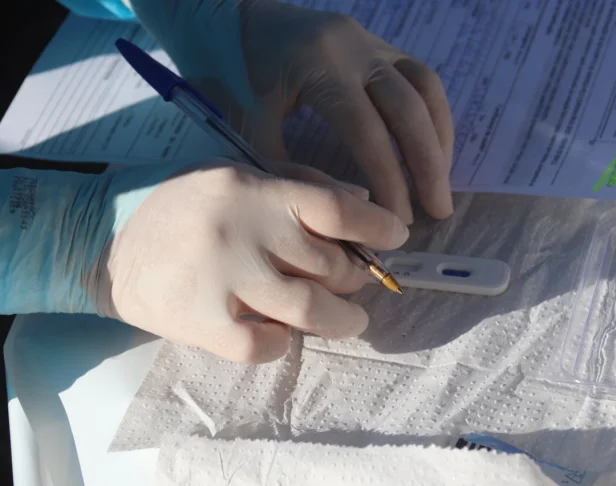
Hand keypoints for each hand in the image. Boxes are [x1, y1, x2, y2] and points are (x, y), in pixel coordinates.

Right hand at [96, 160, 407, 363]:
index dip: (377, 227)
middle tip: (358, 281)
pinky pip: (264, 345)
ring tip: (353, 320)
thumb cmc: (184, 205)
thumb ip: (301, 184)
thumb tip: (365, 205)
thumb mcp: (239, 174)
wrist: (109, 242)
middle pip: (330, 264)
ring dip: (343, 319)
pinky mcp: (203, 323)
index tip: (398, 236)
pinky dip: (284, 344)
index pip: (334, 208)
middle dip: (357, 276)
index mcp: (255, 190)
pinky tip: (284, 335)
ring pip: (310, 310)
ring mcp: (224, 281)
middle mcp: (244, 233)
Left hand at [129, 0, 453, 223]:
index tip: (398, 221)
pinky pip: (419, 77)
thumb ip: (291, 171)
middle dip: (427, 166)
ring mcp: (368, 41)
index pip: (367, 132)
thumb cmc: (227, 76)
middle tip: (438, 210)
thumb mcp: (247, 128)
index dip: (389, 181)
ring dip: (438, 139)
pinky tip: (431, 148)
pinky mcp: (376, 43)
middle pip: (408, 109)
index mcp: (317, 66)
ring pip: (424, 88)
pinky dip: (431, 115)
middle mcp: (353, 47)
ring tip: (440, 183)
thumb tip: (344, 212)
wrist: (223, 20)